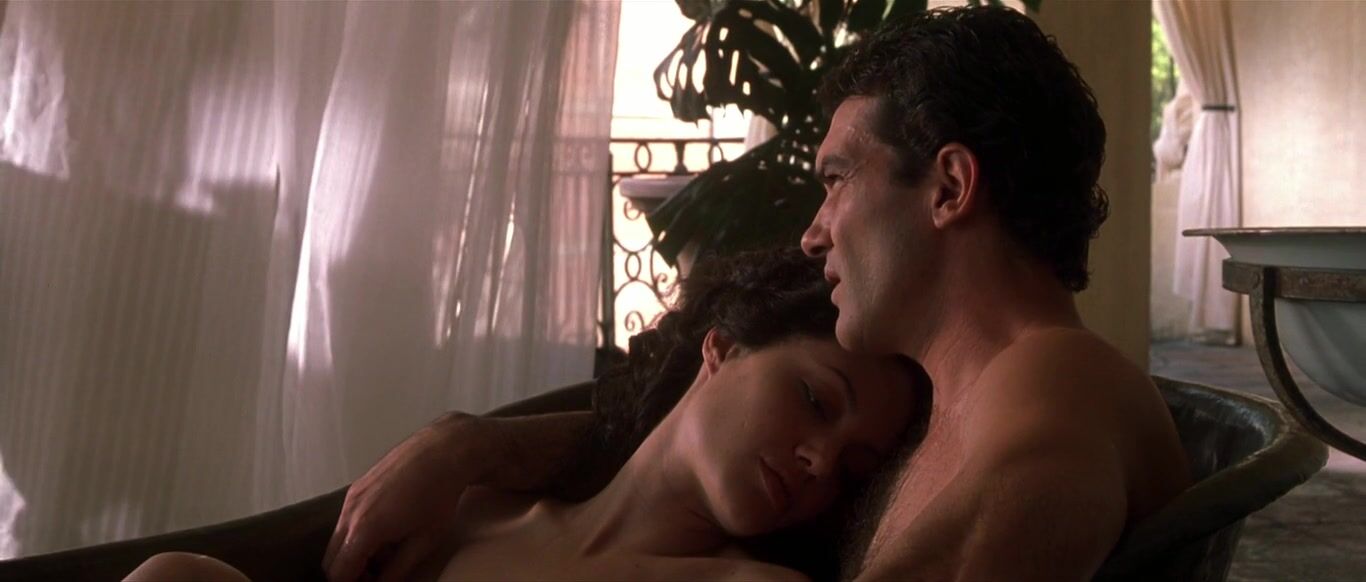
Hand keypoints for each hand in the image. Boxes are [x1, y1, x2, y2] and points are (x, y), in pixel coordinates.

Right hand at [323, 412, 480, 581]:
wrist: (442, 451)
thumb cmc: (438, 498)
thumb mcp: (423, 542)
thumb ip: (397, 570)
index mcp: (364, 530)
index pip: (339, 573)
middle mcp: (349, 513)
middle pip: (331, 559)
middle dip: (350, 572)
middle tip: (377, 574)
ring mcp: (351, 496)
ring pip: (337, 538)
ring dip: (354, 552)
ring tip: (387, 551)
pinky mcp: (357, 486)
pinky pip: (346, 519)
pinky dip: (357, 532)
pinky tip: (387, 528)